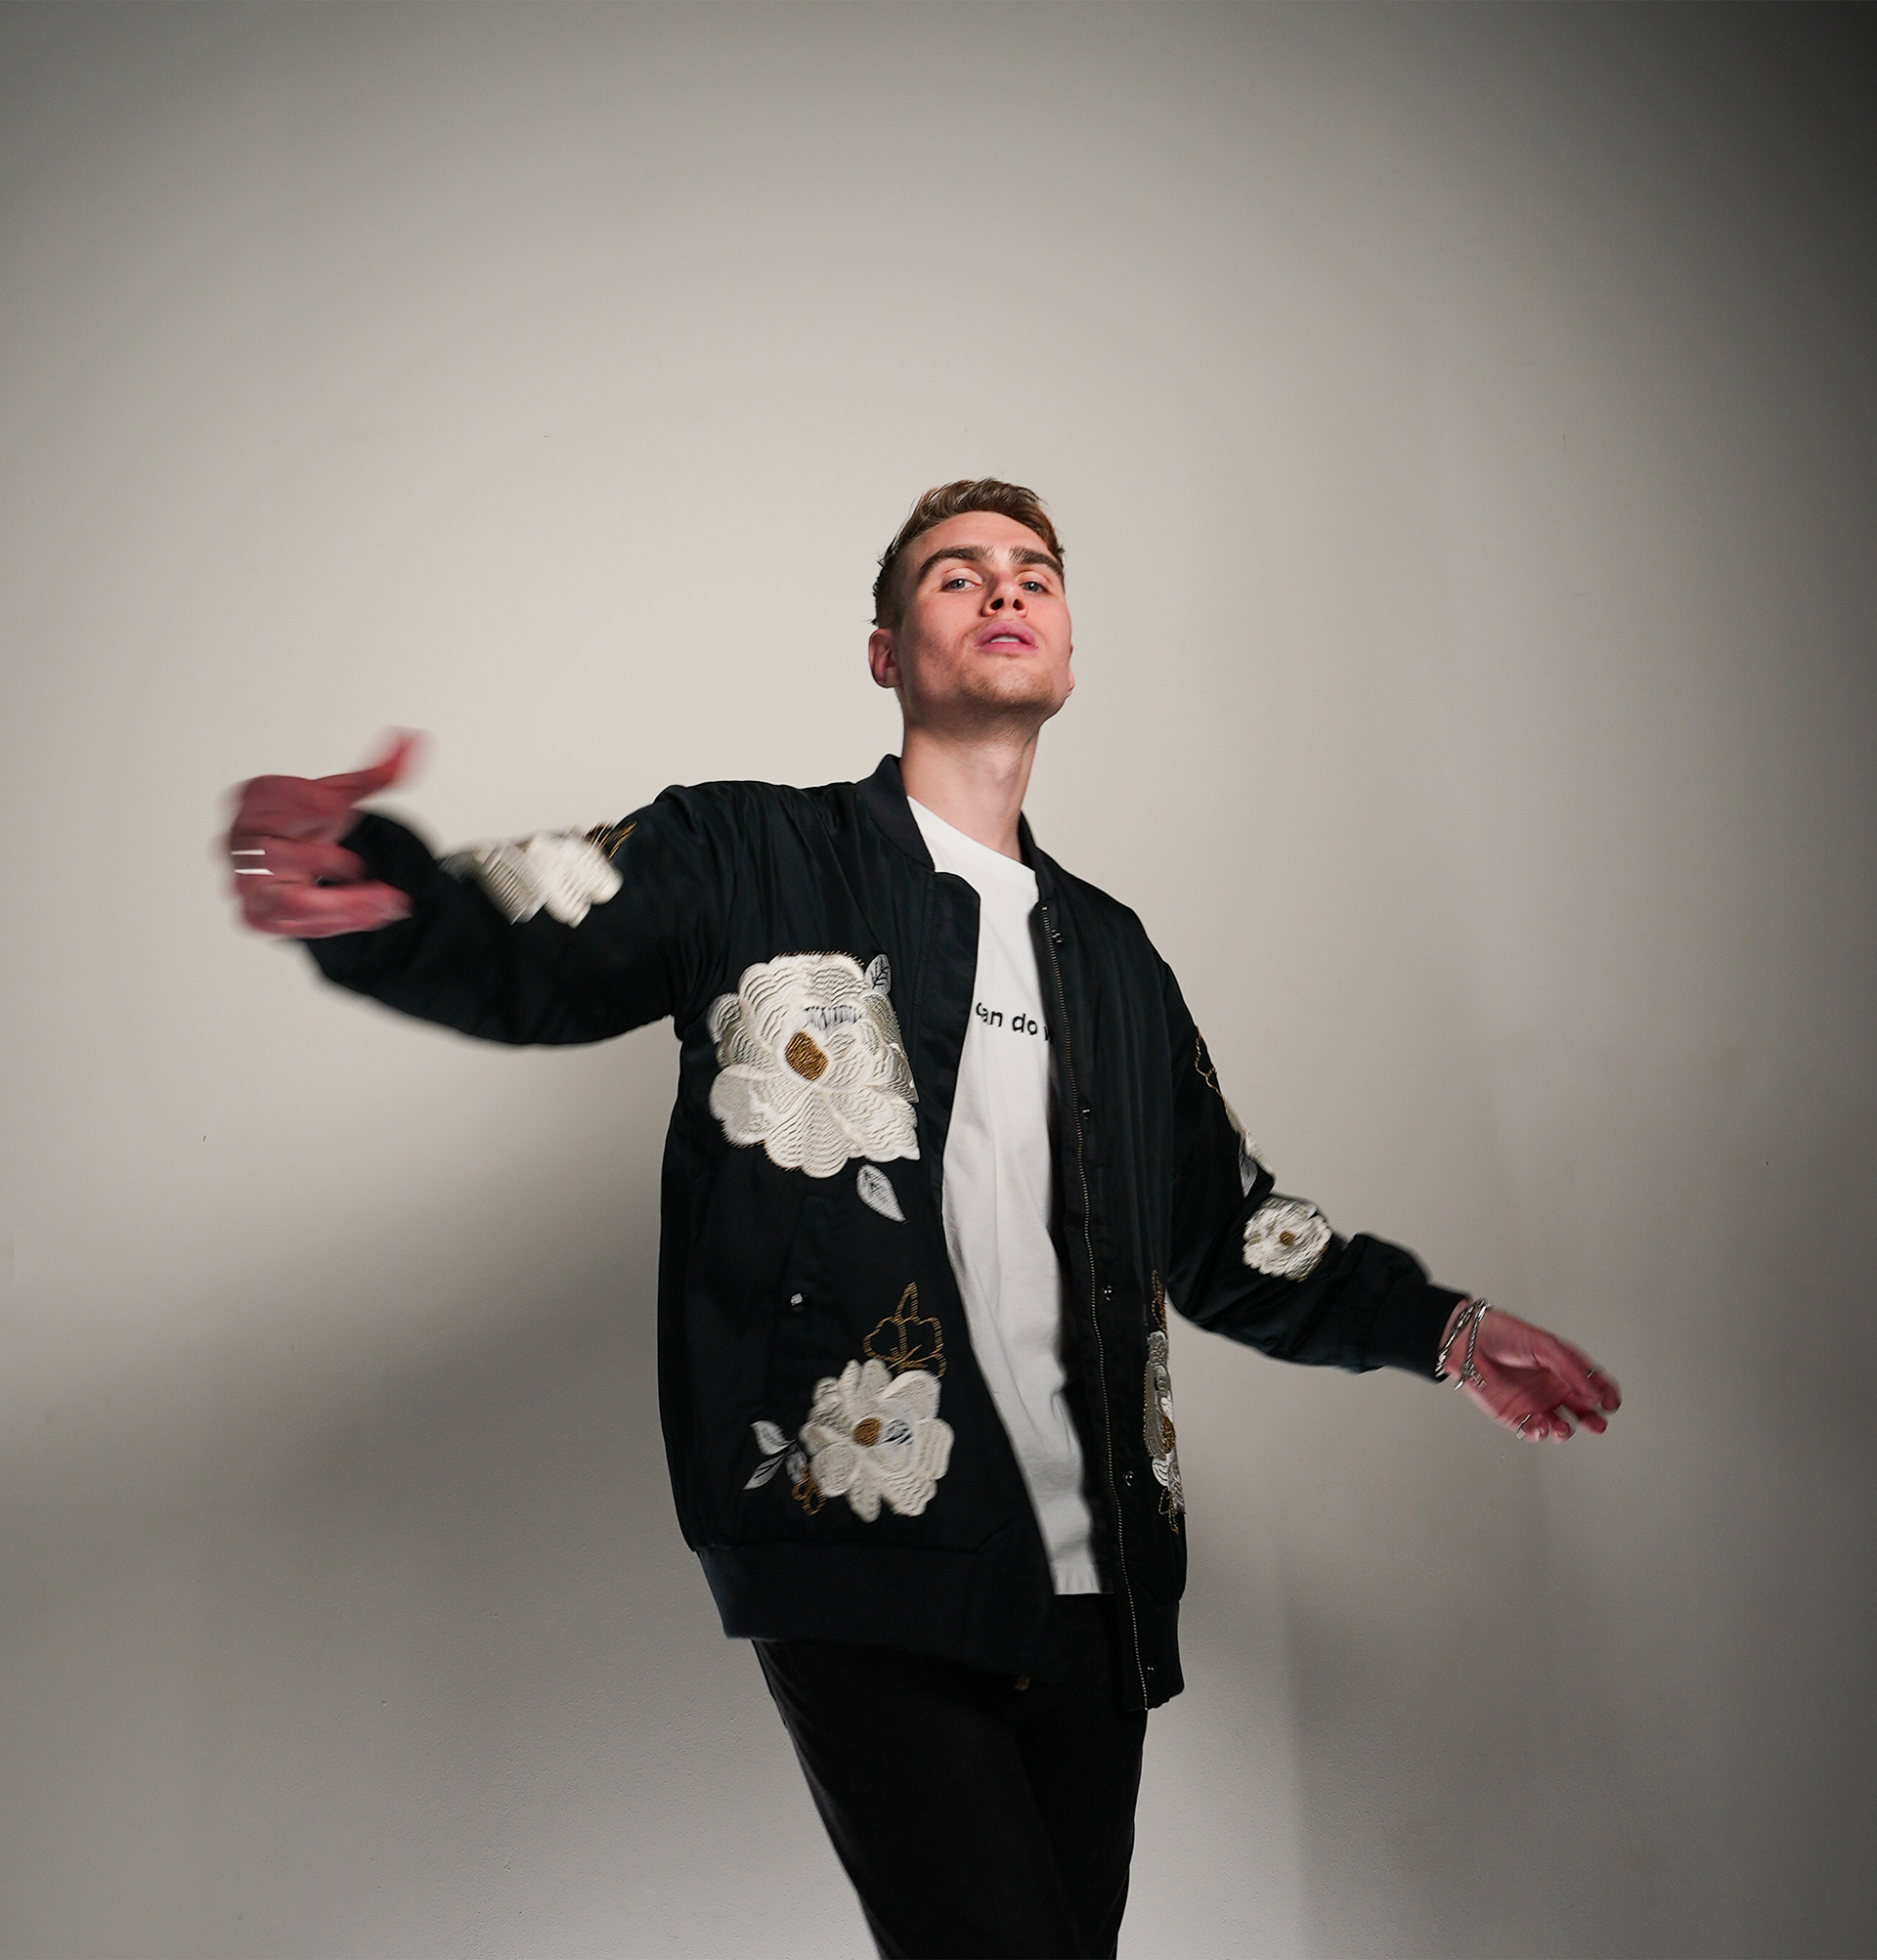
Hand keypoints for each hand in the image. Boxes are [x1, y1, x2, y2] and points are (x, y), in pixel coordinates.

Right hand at [225, 733, 420, 937]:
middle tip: (368, 870)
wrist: (292, 853)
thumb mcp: (343, 793)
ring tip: (386, 901)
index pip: (265, 797)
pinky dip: (334, 923)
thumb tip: (413, 741)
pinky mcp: (257, 915)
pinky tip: (371, 914)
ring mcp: (245, 883)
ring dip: (342, 907)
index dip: (299, 802)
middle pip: (270, 857)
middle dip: (321, 860)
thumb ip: (379, 773)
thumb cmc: (306, 819)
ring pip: (285, 903)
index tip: (332, 805)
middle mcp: (241, 843)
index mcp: (255, 800)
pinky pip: (290, 927)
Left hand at [1438, 1301, 1619, 1442]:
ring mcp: (1536, 1403)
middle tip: (1598, 1422)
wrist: (1468, 1342)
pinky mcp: (1516, 1416)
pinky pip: (1534, 1431)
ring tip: (1564, 1427)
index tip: (1610, 1402)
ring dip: (1567, 1431)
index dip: (1607, 1394)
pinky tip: (1543, 1426)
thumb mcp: (1544, 1345)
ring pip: (1562, 1426)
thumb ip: (1570, 1369)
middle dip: (1594, 1419)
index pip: (1594, 1385)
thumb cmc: (1504, 1335)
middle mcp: (1553, 1388)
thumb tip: (1594, 1393)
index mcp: (1564, 1368)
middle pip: (1584, 1410)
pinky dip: (1541, 1433)